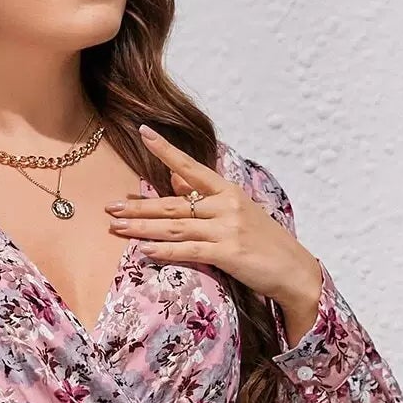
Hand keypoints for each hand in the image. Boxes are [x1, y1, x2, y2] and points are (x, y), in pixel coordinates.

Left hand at [109, 123, 322, 334]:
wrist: (293, 269)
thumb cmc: (263, 242)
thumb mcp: (236, 211)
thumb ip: (203, 194)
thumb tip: (173, 177)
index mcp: (227, 191)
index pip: (191, 166)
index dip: (166, 150)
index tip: (144, 133)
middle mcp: (225, 206)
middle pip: (173, 204)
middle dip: (139, 207)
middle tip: (110, 207)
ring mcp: (226, 229)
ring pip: (175, 227)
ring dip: (143, 229)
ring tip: (117, 228)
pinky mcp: (228, 253)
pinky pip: (189, 251)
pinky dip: (165, 251)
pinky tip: (144, 251)